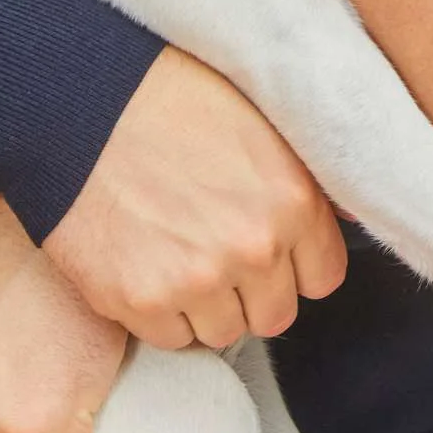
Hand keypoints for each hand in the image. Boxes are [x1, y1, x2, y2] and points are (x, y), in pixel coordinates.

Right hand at [43, 46, 347, 347]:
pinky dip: (159, 314)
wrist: (82, 98)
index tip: (268, 247)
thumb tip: (350, 216)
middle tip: (215, 250)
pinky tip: (145, 265)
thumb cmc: (174, 95)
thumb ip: (308, 176)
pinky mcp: (139, 300)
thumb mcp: (265, 118)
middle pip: (274, 313)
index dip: (294, 263)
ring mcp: (197, 279)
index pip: (323, 277)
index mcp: (296, 200)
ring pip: (223, 332)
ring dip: (206, 306)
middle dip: (251, 290)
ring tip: (177, 254)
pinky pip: (169, 338)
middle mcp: (255, 247)